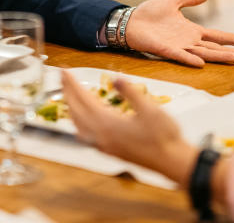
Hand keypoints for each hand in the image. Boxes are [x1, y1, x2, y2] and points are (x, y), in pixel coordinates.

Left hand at [61, 71, 197, 184]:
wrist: (171, 162)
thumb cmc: (164, 136)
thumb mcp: (150, 108)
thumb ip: (130, 92)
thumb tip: (115, 78)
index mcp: (108, 124)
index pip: (84, 99)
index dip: (72, 84)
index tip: (64, 71)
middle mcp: (101, 136)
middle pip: (76, 111)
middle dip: (67, 93)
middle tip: (63, 78)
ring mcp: (104, 145)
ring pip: (78, 125)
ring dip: (71, 108)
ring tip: (69, 95)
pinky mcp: (110, 151)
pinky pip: (85, 135)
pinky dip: (79, 123)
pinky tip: (83, 121)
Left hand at [126, 0, 233, 66]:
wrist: (129, 21)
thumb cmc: (149, 14)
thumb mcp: (173, 2)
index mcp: (191, 31)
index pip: (217, 36)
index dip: (233, 38)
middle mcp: (188, 41)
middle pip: (215, 48)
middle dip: (232, 52)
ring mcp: (178, 47)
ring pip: (203, 53)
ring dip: (218, 56)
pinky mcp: (165, 50)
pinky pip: (180, 56)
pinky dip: (190, 59)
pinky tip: (201, 63)